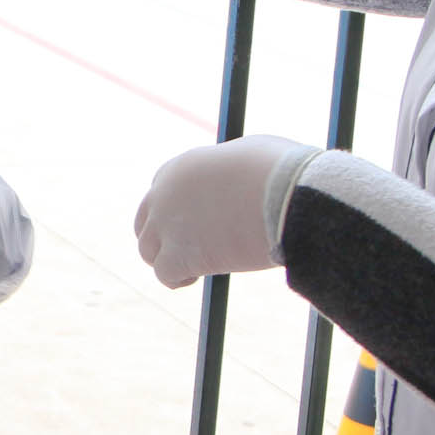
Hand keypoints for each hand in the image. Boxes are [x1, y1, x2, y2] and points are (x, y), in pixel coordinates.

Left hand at [132, 136, 314, 288]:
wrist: (288, 195)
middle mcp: (164, 195)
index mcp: (179, 168)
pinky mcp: (178, 255)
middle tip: (191, 249)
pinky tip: (197, 277)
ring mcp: (167, 226)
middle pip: (146, 223)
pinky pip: (163, 274)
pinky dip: (177, 279)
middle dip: (165, 238)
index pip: (160, 194)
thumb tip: (239, 180)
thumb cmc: (280, 172)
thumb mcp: (248, 156)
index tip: (196, 224)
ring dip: (170, 260)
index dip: (176, 213)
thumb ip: (229, 170)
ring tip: (197, 266)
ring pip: (149, 250)